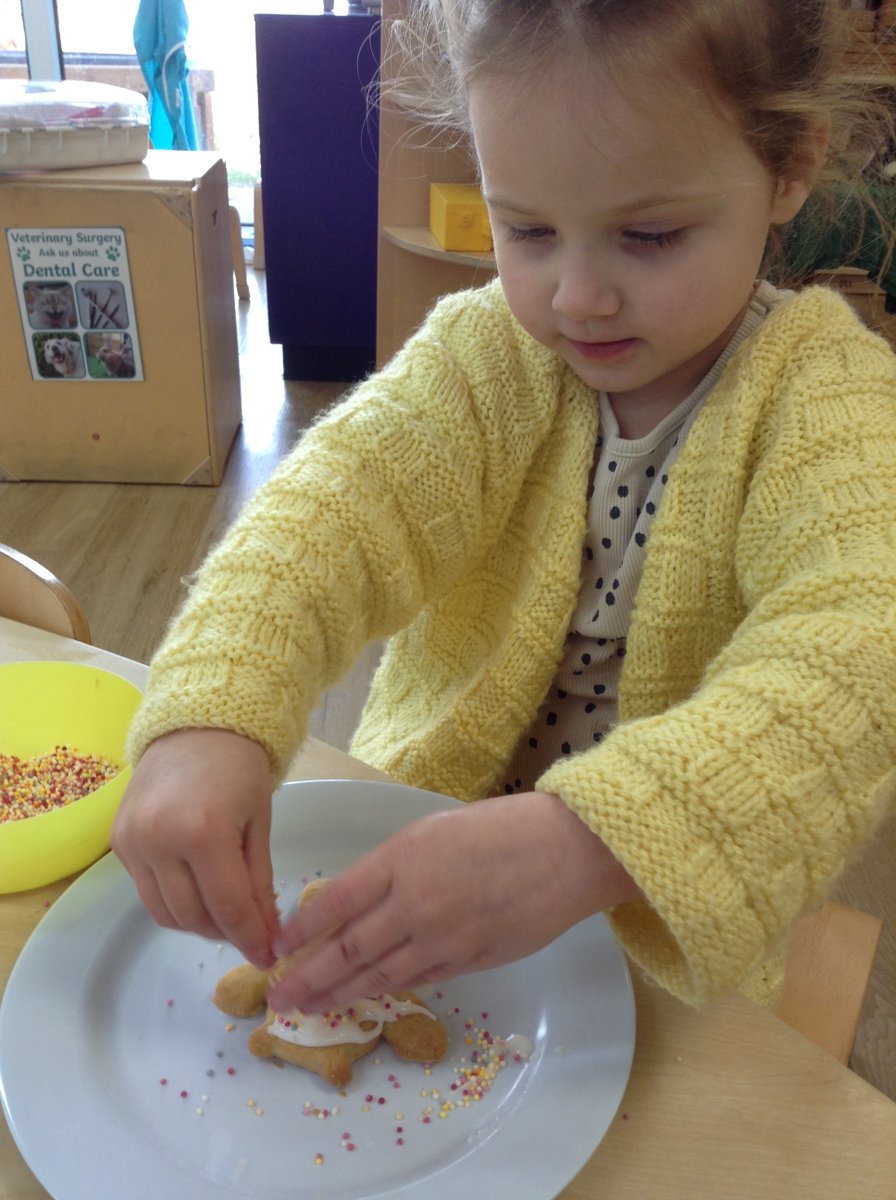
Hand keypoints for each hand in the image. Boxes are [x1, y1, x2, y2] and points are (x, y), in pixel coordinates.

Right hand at [110, 728, 279, 968]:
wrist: (195, 725)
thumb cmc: (239, 767)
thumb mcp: (260, 822)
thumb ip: (259, 881)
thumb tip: (267, 934)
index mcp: (204, 832)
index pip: (228, 907)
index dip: (251, 938)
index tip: (269, 956)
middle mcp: (160, 840)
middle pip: (193, 918)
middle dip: (226, 933)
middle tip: (251, 932)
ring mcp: (133, 843)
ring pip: (164, 914)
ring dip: (198, 924)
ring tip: (226, 913)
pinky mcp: (118, 842)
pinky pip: (146, 892)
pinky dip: (174, 901)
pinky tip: (198, 889)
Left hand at [267, 790, 639, 1012]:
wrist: (567, 850)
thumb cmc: (504, 827)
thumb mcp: (436, 830)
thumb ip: (395, 865)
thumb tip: (358, 900)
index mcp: (403, 858)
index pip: (337, 900)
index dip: (302, 928)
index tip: (277, 945)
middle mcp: (416, 902)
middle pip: (349, 948)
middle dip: (309, 976)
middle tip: (279, 997)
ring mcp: (444, 937)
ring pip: (379, 974)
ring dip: (340, 995)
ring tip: (311, 1009)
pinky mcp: (471, 961)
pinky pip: (418, 980)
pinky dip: (386, 990)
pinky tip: (366, 998)